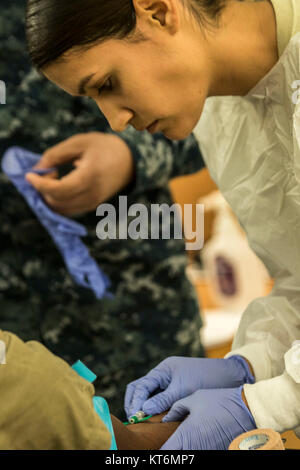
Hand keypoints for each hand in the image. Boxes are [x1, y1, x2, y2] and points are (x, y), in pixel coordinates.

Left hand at [25, 132, 133, 214]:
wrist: (130, 161)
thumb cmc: (103, 147)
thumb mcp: (79, 142)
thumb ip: (55, 154)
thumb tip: (36, 169)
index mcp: (90, 176)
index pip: (59, 189)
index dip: (40, 184)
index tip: (29, 175)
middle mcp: (92, 194)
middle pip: (57, 202)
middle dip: (42, 190)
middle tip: (45, 172)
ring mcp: (93, 202)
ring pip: (62, 210)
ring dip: (49, 197)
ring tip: (53, 178)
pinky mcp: (93, 206)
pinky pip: (69, 210)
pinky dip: (57, 201)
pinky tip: (59, 185)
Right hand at [125, 356, 253, 417]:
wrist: (228, 376)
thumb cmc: (206, 377)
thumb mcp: (183, 389)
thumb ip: (163, 399)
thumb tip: (144, 410)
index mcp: (163, 369)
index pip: (141, 385)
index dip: (136, 401)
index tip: (135, 416)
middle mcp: (163, 375)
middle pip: (140, 388)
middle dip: (135, 403)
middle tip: (135, 419)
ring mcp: (169, 383)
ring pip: (149, 395)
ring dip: (145, 406)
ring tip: (144, 421)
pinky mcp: (176, 391)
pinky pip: (160, 399)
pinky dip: (156, 408)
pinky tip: (156, 419)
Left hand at [160, 386, 255, 449]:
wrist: (247, 409)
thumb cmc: (220, 402)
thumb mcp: (193, 399)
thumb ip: (176, 409)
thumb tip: (165, 417)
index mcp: (185, 436)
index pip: (164, 453)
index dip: (157, 450)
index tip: (153, 445)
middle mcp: (195, 448)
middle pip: (176, 456)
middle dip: (171, 449)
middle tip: (169, 440)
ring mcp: (207, 451)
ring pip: (188, 454)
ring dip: (183, 449)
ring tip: (181, 439)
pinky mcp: (216, 451)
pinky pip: (200, 451)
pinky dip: (195, 447)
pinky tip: (196, 438)